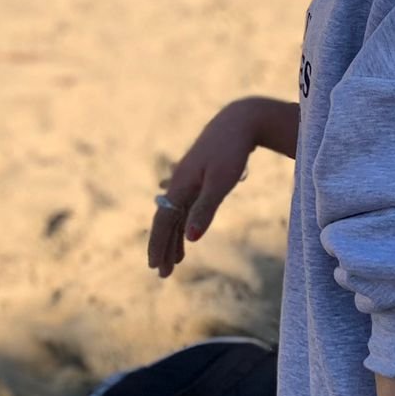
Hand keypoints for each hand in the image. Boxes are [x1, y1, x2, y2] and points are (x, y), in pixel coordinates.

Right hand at [148, 99, 258, 278]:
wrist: (239, 122)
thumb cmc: (231, 151)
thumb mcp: (221, 182)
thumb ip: (206, 209)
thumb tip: (191, 238)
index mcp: (180, 186)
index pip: (163, 222)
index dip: (158, 244)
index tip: (155, 266)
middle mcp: (178, 183)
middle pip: (166, 221)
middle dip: (163, 247)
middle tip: (162, 273)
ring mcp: (187, 180)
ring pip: (175, 215)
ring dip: (173, 238)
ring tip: (175, 261)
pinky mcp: (197, 178)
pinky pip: (184, 206)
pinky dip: (183, 223)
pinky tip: (184, 233)